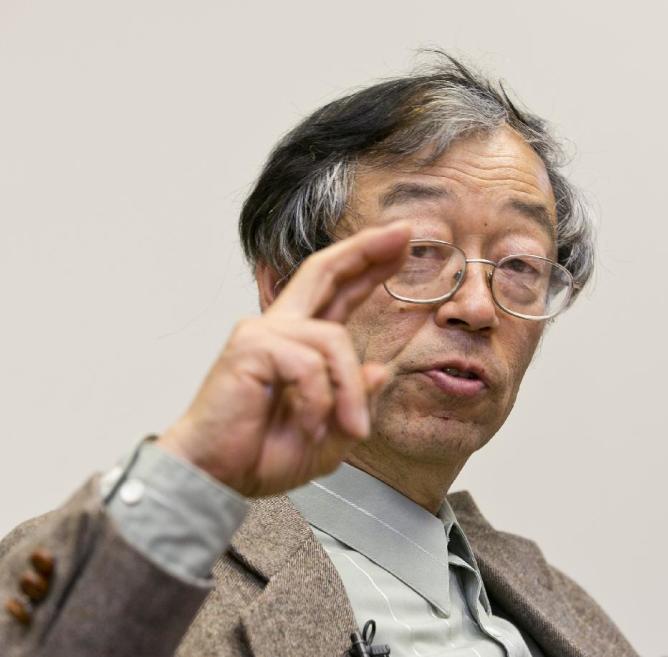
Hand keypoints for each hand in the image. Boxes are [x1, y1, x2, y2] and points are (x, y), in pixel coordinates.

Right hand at [157, 223, 410, 496]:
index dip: (367, 266)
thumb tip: (380, 370)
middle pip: (324, 271)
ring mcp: (262, 335)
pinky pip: (310, 366)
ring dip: (350, 392)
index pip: (336, 292)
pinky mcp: (251, 348)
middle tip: (404, 233)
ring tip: (350, 430)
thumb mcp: (331, 435)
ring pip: (334, 341)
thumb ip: (356, 401)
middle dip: (366, 250)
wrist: (217, 479)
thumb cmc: (262, 456)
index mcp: (297, 344)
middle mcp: (278, 329)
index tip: (400, 244)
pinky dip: (321, 402)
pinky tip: (310, 425)